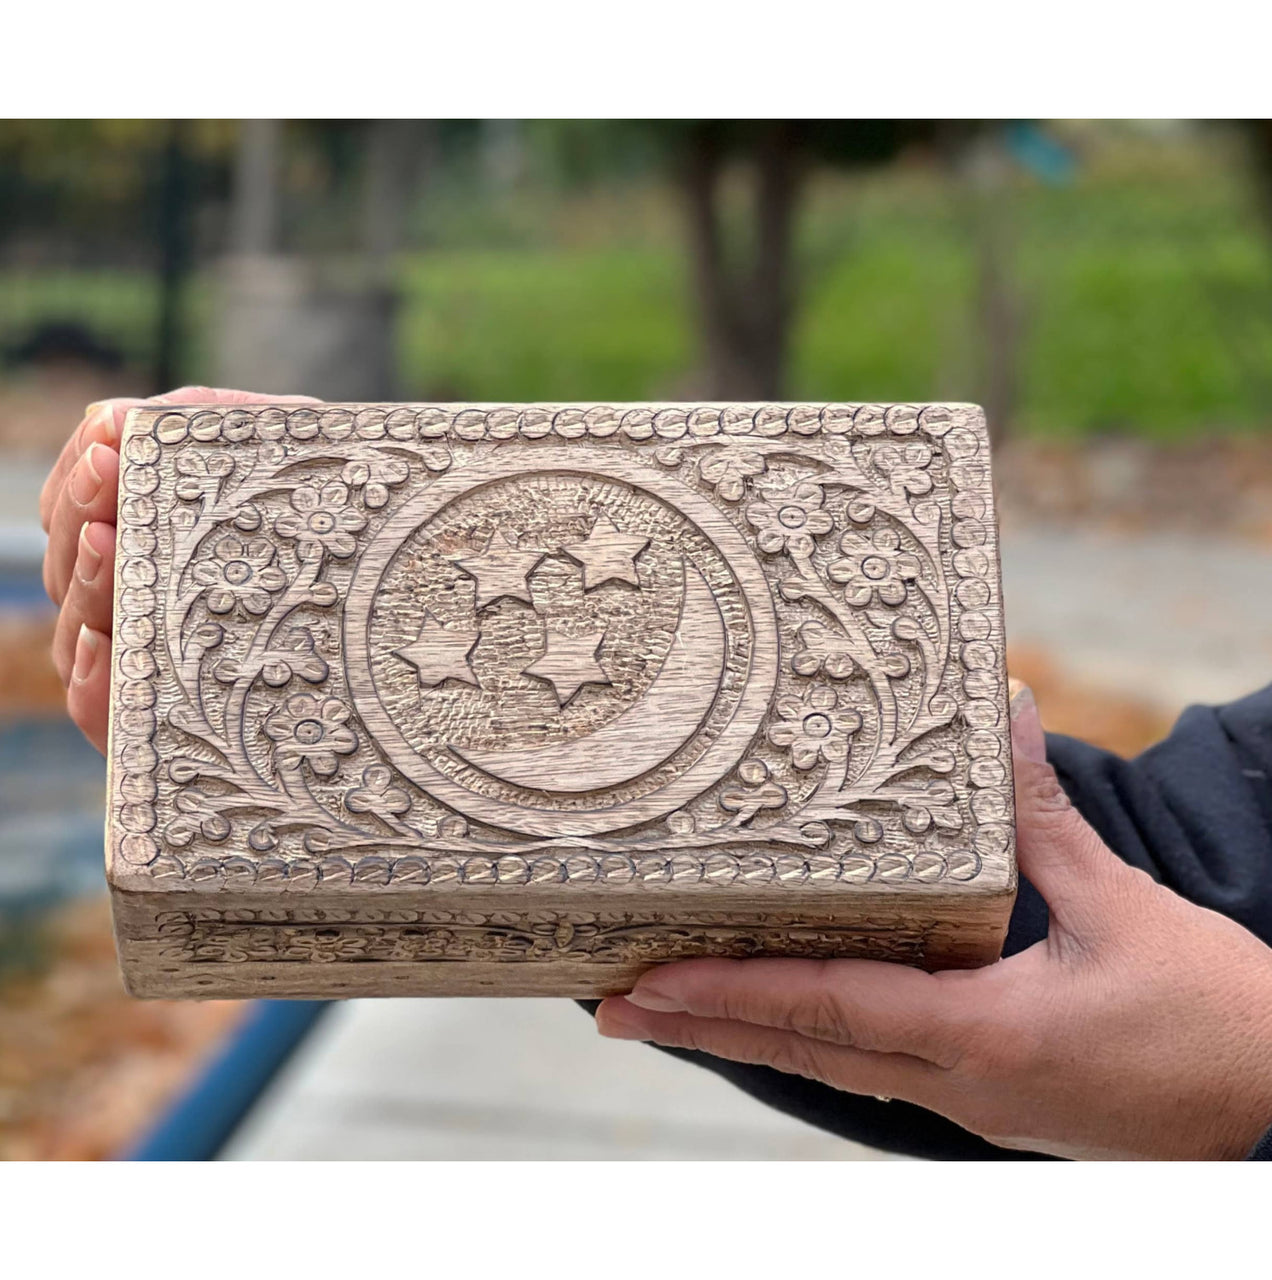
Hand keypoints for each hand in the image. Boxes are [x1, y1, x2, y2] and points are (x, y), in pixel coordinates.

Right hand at [40, 386, 318, 751]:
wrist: (408, 608)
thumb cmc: (342, 525)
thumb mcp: (295, 454)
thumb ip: (217, 422)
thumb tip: (118, 417)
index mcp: (156, 540)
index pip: (83, 507)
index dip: (84, 467)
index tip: (110, 435)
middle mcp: (145, 603)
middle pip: (70, 567)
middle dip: (79, 513)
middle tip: (106, 474)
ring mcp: (156, 666)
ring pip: (80, 634)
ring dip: (86, 586)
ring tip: (106, 544)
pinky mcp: (178, 726)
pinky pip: (109, 714)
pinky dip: (96, 686)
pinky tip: (104, 646)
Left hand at [598, 687, 1271, 1159]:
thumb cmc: (1213, 1014)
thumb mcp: (1120, 906)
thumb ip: (1041, 815)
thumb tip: (1003, 709)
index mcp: (985, 1034)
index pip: (828, 1009)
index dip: (732, 994)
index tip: (648, 986)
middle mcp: (957, 1079)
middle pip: (803, 1049)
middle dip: (704, 1026)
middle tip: (612, 1006)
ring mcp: (966, 1097)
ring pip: (830, 1064)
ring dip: (745, 1034)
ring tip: (668, 1010)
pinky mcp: (985, 1096)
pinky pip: (872, 1065)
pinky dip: (810, 1037)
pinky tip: (780, 1017)